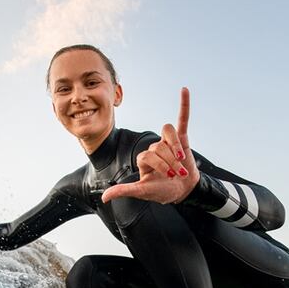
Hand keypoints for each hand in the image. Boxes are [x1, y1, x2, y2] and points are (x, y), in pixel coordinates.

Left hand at [101, 87, 198, 203]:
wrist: (183, 190)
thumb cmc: (162, 190)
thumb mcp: (142, 191)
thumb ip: (124, 190)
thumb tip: (103, 197)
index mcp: (144, 158)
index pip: (147, 154)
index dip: (159, 166)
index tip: (168, 177)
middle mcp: (154, 148)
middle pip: (159, 147)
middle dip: (170, 163)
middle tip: (176, 174)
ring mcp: (168, 143)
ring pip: (168, 135)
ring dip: (176, 149)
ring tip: (181, 161)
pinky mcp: (182, 138)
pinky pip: (182, 119)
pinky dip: (184, 105)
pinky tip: (184, 91)